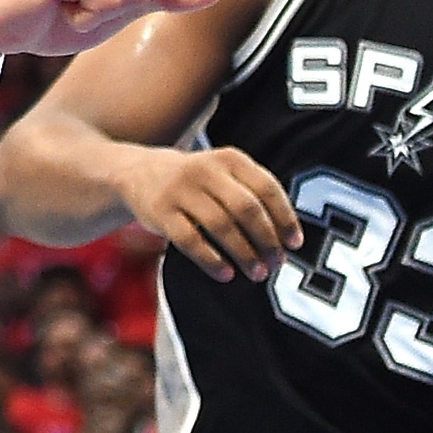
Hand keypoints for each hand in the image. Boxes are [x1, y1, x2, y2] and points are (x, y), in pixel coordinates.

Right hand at [116, 144, 303, 283]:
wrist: (138, 171)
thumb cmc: (195, 181)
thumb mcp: (223, 173)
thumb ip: (251, 194)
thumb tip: (286, 238)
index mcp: (229, 158)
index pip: (266, 187)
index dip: (284, 218)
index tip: (294, 243)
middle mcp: (206, 169)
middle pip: (246, 208)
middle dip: (266, 240)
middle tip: (276, 264)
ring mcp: (181, 189)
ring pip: (221, 225)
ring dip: (244, 254)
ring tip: (257, 273)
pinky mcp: (161, 211)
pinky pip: (190, 240)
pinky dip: (211, 260)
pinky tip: (225, 274)